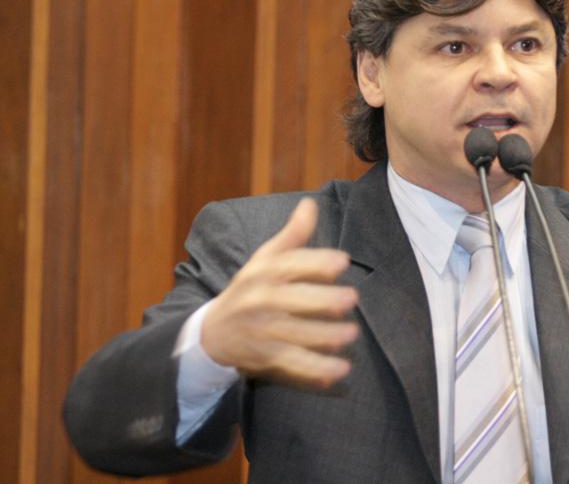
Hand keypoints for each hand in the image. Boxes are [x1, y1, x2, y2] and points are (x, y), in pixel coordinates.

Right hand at [202, 198, 358, 388]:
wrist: (210, 333)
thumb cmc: (249, 290)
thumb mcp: (265, 259)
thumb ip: (292, 235)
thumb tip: (310, 203)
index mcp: (263, 272)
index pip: (290, 265)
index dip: (316, 263)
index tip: (342, 261)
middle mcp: (260, 300)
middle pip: (292, 300)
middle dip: (321, 300)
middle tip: (351, 299)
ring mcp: (262, 331)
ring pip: (294, 334)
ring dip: (322, 337)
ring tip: (350, 335)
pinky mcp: (265, 357)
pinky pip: (292, 365)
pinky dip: (315, 371)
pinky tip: (339, 371)